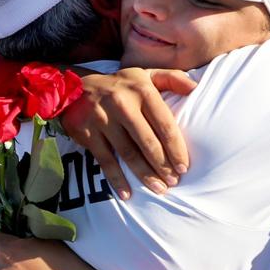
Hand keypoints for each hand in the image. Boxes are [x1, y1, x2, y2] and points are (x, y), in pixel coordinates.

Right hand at [61, 67, 195, 199]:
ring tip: (158, 188)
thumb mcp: (144, 75)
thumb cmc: (120, 86)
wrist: (74, 86)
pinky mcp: (87, 132)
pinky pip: (105, 160)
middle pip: (148, 141)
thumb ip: (171, 78)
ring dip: (145, 175)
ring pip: (128, 153)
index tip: (184, 167)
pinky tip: (127, 194)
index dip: (176, 148)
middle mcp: (122, 103)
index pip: (164, 123)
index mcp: (141, 90)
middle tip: (173, 182)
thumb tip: (195, 89)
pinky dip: (117, 179)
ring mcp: (103, 118)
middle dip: (163, 165)